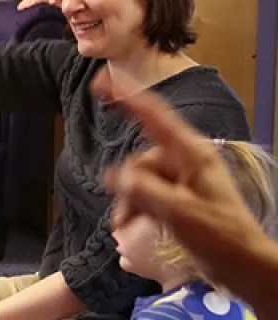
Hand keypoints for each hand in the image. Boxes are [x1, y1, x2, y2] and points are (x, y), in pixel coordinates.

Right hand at [95, 71, 269, 285]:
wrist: (244, 265)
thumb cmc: (219, 235)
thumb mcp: (178, 212)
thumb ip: (143, 189)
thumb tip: (116, 175)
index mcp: (190, 153)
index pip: (153, 114)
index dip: (126, 94)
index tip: (100, 81)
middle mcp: (187, 159)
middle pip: (141, 158)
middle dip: (126, 184)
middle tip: (122, 216)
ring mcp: (184, 178)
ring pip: (142, 178)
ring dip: (130, 201)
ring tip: (124, 225)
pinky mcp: (182, 196)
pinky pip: (150, 192)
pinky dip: (138, 207)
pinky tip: (131, 225)